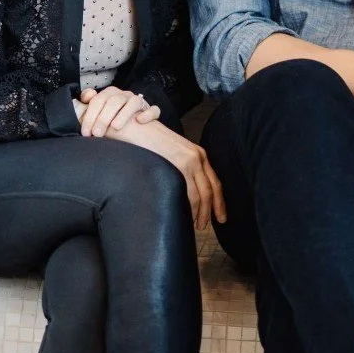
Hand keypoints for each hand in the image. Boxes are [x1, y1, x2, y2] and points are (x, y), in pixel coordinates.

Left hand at [78, 85, 160, 136]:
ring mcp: (139, 102)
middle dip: (103, 118)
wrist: (136, 132)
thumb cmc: (112, 123)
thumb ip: (86, 109)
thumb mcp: (96, 117)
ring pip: (133, 102)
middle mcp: (124, 96)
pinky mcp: (151, 111)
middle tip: (96, 134)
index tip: (86, 132)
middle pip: (113, 101)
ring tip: (115, 127)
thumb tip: (78, 102)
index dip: (90, 114)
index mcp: (109, 95)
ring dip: (124, 114)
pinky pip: (153, 109)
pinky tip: (139, 121)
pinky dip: (147, 114)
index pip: (98, 99)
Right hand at [112, 117, 227, 229]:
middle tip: (206, 226)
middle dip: (212, 211)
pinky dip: (191, 208)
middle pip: (212, 190)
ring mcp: (190, 160)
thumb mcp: (169, 153)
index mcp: (196, 153)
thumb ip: (179, 167)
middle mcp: (197, 156)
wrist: (133, 125)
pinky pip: (190, 193)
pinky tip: (186, 217)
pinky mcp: (180, 164)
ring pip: (202, 195)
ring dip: (200, 213)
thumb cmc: (145, 140)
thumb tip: (181, 189)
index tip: (220, 216)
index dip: (219, 201)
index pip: (214, 181)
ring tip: (195, 226)